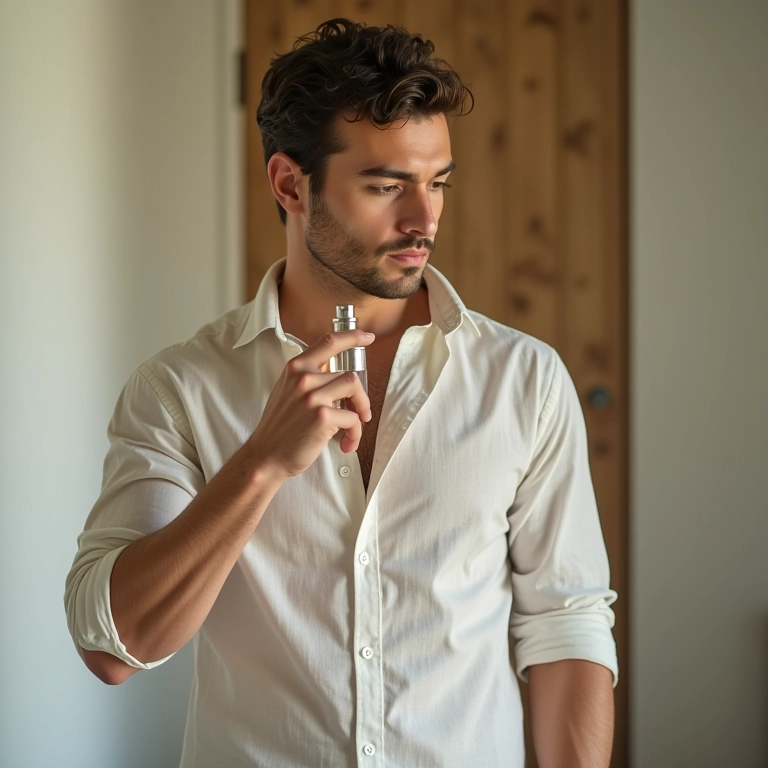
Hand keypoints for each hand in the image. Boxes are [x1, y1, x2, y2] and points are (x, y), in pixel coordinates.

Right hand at [246, 329, 373, 479]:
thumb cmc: (280, 428)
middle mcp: (303, 378)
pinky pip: (353, 418)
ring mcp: (312, 396)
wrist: (266, 456)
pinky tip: (346, 443)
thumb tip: (334, 375)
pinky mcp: (322, 416)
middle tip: (360, 412)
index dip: (352, 337)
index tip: (367, 337)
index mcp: (295, 368)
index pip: (328, 343)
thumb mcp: (286, 391)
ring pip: (354, 389)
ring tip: (354, 427)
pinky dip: (355, 433)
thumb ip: (307, 378)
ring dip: (361, 410)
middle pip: (349, 375)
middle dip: (360, 397)